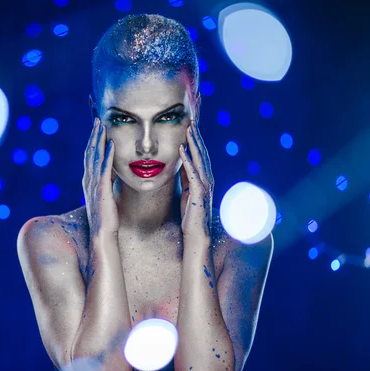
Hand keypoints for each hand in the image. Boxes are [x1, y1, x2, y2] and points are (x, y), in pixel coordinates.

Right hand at [83, 118, 118, 234]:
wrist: (103, 234)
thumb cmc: (107, 218)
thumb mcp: (105, 196)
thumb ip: (106, 183)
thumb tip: (112, 173)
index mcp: (89, 181)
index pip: (89, 155)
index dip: (92, 140)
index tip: (97, 126)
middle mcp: (88, 180)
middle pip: (89, 152)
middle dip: (93, 134)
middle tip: (97, 118)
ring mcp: (94, 184)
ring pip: (94, 157)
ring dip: (98, 140)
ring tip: (102, 125)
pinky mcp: (102, 190)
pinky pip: (105, 169)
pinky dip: (107, 155)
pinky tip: (111, 144)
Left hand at [178, 120, 213, 238]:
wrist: (196, 233)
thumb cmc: (191, 213)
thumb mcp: (187, 189)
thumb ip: (186, 175)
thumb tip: (182, 161)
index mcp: (203, 177)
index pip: (200, 154)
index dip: (195, 140)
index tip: (190, 125)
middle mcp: (207, 178)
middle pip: (202, 153)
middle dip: (196, 136)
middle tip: (191, 119)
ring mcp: (204, 185)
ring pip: (199, 159)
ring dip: (193, 143)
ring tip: (188, 128)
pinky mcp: (199, 193)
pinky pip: (192, 173)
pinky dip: (187, 160)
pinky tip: (181, 149)